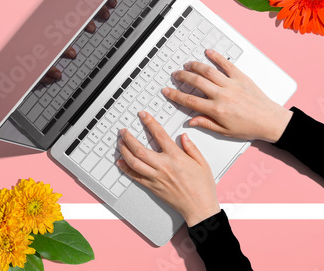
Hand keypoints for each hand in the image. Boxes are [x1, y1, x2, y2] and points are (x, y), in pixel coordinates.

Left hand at [117, 111, 219, 226]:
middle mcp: (163, 166)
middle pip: (139, 149)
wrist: (199, 208)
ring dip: (124, 151)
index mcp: (176, 158)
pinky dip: (126, 169)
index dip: (149, 122)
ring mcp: (156, 177)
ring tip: (120, 143)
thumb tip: (183, 137)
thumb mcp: (202, 163)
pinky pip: (135, 176)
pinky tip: (120, 162)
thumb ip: (192, 148)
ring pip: (134, 162)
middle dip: (128, 138)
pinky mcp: (152, 187)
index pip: (159, 135)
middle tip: (123, 131)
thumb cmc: (202, 188)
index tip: (143, 115)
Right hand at [165, 49, 292, 142]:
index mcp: (216, 110)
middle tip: (176, 75)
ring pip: (208, 71)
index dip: (175, 95)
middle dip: (182, 76)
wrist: (270, 121)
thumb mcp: (225, 131)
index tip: (167, 91)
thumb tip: (191, 121)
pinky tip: (209, 53)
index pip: (189, 101)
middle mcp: (222, 95)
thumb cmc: (250, 127)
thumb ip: (206, 124)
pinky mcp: (241, 77)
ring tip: (188, 64)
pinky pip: (226, 64)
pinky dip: (216, 57)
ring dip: (195, 66)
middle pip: (195, 82)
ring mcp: (231, 84)